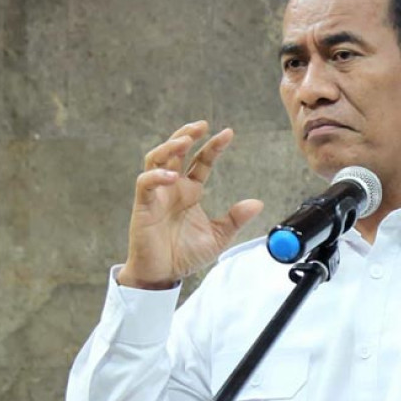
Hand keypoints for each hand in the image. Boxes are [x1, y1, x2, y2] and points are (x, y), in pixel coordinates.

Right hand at [118, 121, 263, 288]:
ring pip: (156, 158)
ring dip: (169, 146)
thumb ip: (235, 219)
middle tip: (201, 125)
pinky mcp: (143, 205)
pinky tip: (172, 175)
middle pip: (176, 150)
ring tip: (185, 140)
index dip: (213, 146)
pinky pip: (145, 183)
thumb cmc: (185, 255)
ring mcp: (157, 194)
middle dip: (187, 134)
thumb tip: (257, 203)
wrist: (163, 275)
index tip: (229, 133)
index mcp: (190, 190)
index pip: (201, 160)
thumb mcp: (218, 236)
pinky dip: (156, 175)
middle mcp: (173, 187)